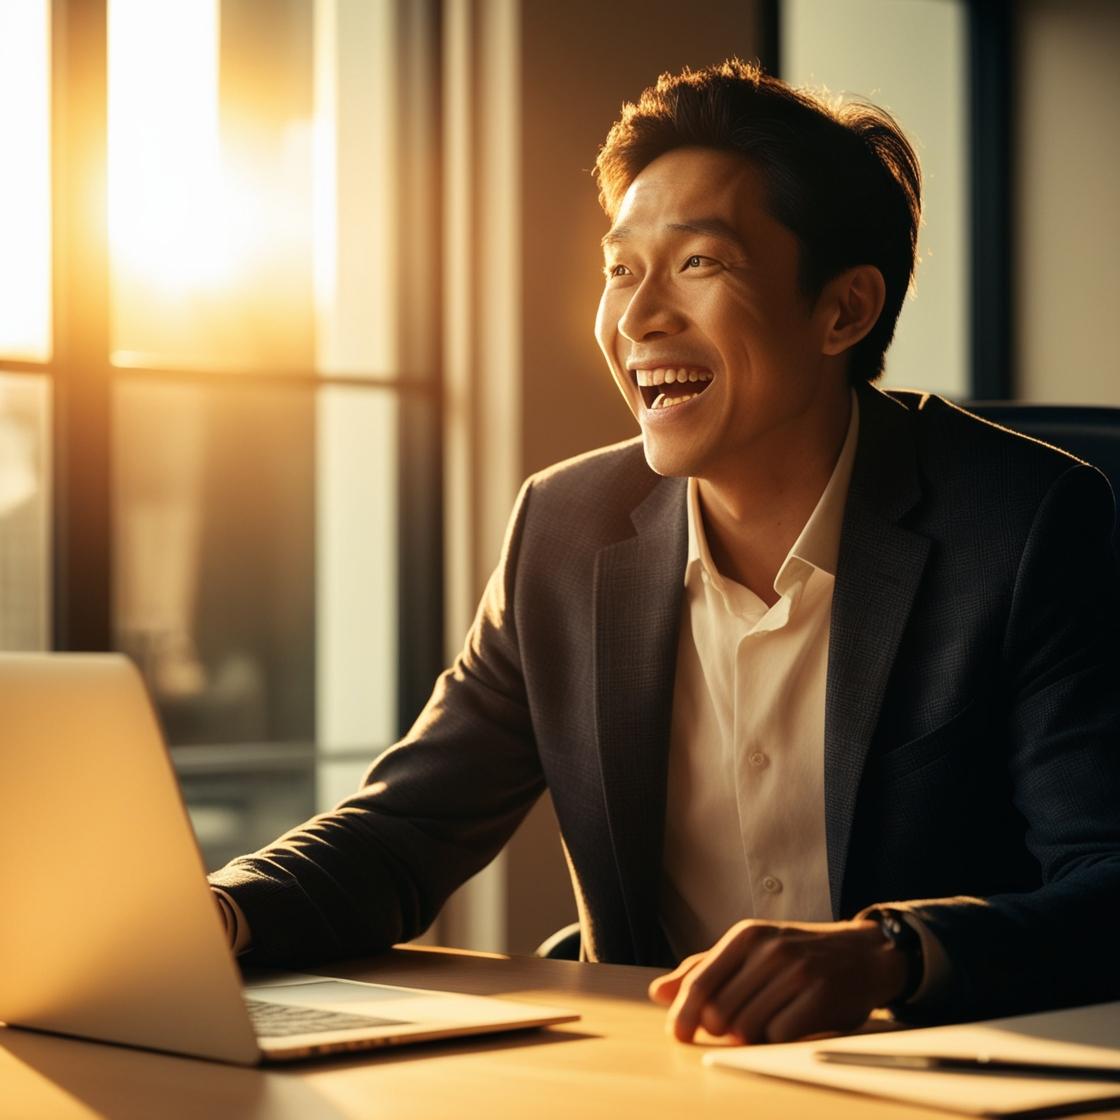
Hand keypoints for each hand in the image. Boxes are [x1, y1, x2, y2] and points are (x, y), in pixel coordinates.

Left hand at [648, 918, 908, 1044]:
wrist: (864, 954)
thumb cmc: (799, 955)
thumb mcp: (751, 951)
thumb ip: (705, 970)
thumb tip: (658, 993)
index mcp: (745, 936)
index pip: (699, 982)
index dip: (683, 1015)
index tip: (678, 1035)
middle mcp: (768, 949)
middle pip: (719, 1012)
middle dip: (722, 1029)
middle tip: (737, 1025)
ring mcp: (795, 971)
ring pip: (747, 1028)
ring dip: (750, 1037)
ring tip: (766, 1021)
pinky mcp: (820, 995)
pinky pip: (779, 1036)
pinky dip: (777, 1041)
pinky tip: (788, 1026)